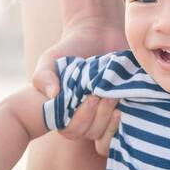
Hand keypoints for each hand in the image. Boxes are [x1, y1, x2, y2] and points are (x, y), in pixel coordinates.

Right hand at [32, 19, 127, 155]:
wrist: (97, 34)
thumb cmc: (70, 49)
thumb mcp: (51, 60)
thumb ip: (44, 77)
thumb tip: (52, 95)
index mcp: (66, 112)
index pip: (72, 131)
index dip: (81, 120)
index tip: (90, 98)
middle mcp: (86, 118)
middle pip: (92, 134)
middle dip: (99, 117)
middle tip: (105, 96)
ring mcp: (104, 116)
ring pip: (107, 136)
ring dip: (111, 122)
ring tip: (115, 99)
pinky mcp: (123, 110)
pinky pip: (124, 131)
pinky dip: (124, 124)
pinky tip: (125, 107)